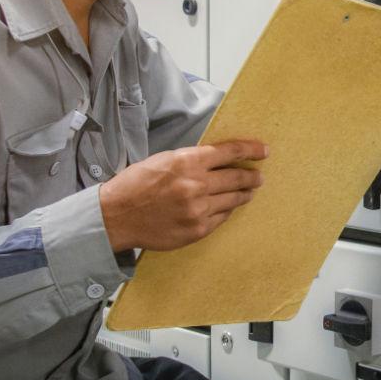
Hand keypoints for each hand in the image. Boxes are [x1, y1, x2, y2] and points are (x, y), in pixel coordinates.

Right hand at [98, 140, 266, 251]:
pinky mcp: (197, 229)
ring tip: (249, 192)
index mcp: (187, 161)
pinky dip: (226, 211)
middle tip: (259, 176)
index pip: (230, 152)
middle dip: (252, 177)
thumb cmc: (135, 185)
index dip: (251, 150)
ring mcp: (199, 209)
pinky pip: (221, 218)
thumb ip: (192, 161)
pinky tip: (228, 207)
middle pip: (237, 178)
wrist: (116, 216)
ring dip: (244, 195)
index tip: (264, 151)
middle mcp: (197, 184)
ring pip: (233, 200)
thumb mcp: (163, 160)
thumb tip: (217, 161)